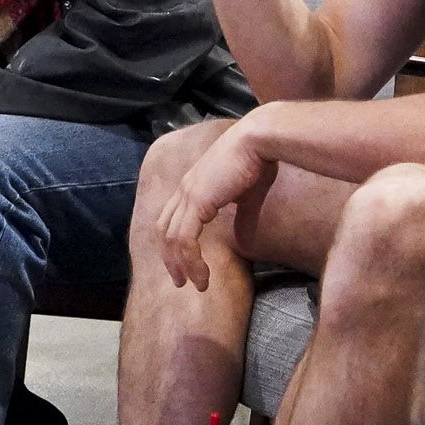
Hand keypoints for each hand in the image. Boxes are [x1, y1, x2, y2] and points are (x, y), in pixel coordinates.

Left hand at [154, 121, 269, 289]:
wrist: (260, 140)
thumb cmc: (258, 161)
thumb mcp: (249, 197)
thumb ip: (243, 219)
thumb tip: (244, 242)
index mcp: (194, 185)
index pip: (172, 218)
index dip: (174, 243)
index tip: (185, 264)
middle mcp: (185, 189)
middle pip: (164, 230)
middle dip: (170, 259)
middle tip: (182, 281)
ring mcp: (188, 195)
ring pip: (172, 239)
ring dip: (182, 266)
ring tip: (196, 284)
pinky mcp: (197, 201)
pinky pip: (185, 239)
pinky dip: (190, 260)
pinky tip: (202, 274)